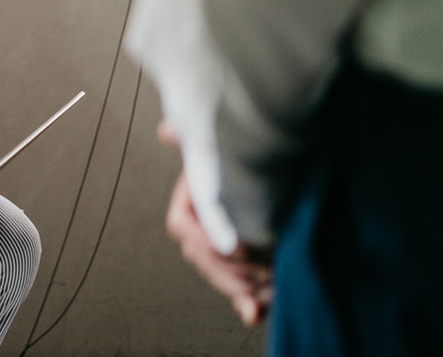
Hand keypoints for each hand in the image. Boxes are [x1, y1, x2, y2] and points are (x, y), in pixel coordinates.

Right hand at [158, 123, 273, 325]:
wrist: (276, 187)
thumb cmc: (239, 169)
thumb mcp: (220, 153)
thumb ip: (193, 140)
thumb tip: (165, 130)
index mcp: (189, 207)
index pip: (184, 228)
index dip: (208, 238)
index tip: (240, 242)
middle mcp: (202, 235)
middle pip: (205, 259)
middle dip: (233, 266)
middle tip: (265, 263)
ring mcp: (222, 258)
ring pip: (224, 279)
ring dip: (246, 284)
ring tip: (274, 277)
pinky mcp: (244, 276)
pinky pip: (241, 296)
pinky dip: (248, 307)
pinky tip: (256, 312)